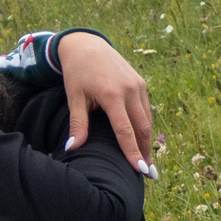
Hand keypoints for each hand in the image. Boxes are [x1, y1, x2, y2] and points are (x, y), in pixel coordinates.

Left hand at [58, 30, 155, 173]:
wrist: (87, 45)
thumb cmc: (77, 72)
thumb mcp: (74, 97)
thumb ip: (78, 123)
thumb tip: (71, 149)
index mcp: (112, 95)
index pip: (126, 131)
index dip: (133, 153)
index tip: (140, 171)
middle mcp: (130, 90)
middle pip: (142, 128)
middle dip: (146, 152)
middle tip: (149, 175)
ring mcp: (138, 85)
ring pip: (147, 120)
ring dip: (147, 141)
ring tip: (147, 162)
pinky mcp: (141, 83)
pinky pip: (146, 109)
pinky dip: (145, 126)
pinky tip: (143, 140)